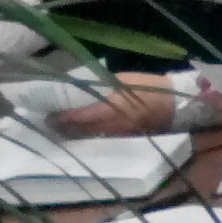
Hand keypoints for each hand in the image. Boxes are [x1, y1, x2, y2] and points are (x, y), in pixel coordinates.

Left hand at [52, 69, 180, 135]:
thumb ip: (98, 86)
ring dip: (72, 134)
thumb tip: (73, 89)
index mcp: (112, 108)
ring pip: (86, 139)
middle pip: (78, 132)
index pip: (78, 117)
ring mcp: (115, 137)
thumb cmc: (148, 87)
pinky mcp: (120, 142)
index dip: (61, 117)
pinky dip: (85, 137)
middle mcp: (110, 127)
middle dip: (62, 128)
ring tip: (59, 126)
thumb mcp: (122, 81)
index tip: (47, 113)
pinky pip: (96, 141)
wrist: (174, 105)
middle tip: (48, 120)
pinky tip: (79, 131)